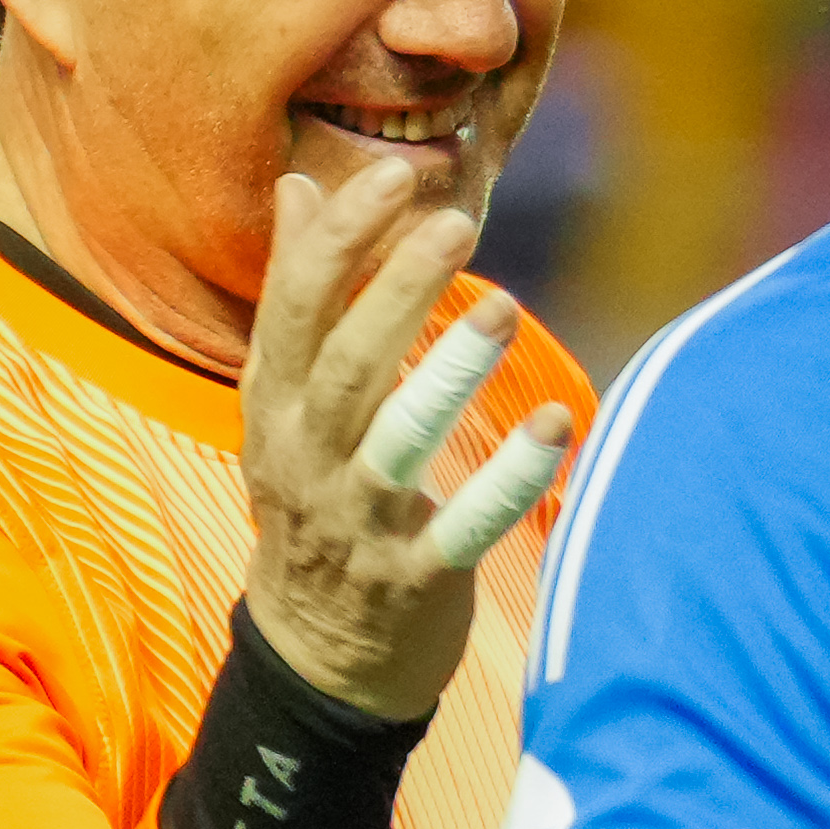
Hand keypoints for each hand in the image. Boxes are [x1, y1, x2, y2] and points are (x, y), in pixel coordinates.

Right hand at [237, 158, 570, 725]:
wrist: (317, 655)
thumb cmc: (317, 497)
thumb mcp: (286, 400)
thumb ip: (302, 294)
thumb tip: (299, 185)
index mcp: (275, 405)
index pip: (292, 308)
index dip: (338, 238)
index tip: (395, 173)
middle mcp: (304, 457)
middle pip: (342, 363)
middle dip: (391, 290)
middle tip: (454, 220)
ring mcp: (355, 519)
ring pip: (394, 438)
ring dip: (448, 373)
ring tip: (502, 304)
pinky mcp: (410, 578)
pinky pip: (460, 526)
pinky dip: (506, 479)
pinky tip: (554, 427)